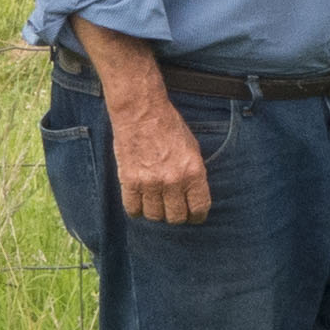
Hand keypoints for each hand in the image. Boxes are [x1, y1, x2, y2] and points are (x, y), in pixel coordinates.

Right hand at [75, 16, 209, 223]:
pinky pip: (134, 209)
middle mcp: (173, 181)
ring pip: (155, 216)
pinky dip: (137, 209)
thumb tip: (192, 196)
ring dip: (156, 212)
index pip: (199, 209)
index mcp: (193, 172)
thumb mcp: (193, 148)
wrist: (141, 111)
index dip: (197, 216)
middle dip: (176, 215)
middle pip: (176, 218)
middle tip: (172, 208)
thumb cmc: (169, 126)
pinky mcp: (130, 181)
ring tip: (155, 202)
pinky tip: (140, 201)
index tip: (193, 215)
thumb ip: (193, 174)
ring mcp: (150, 183)